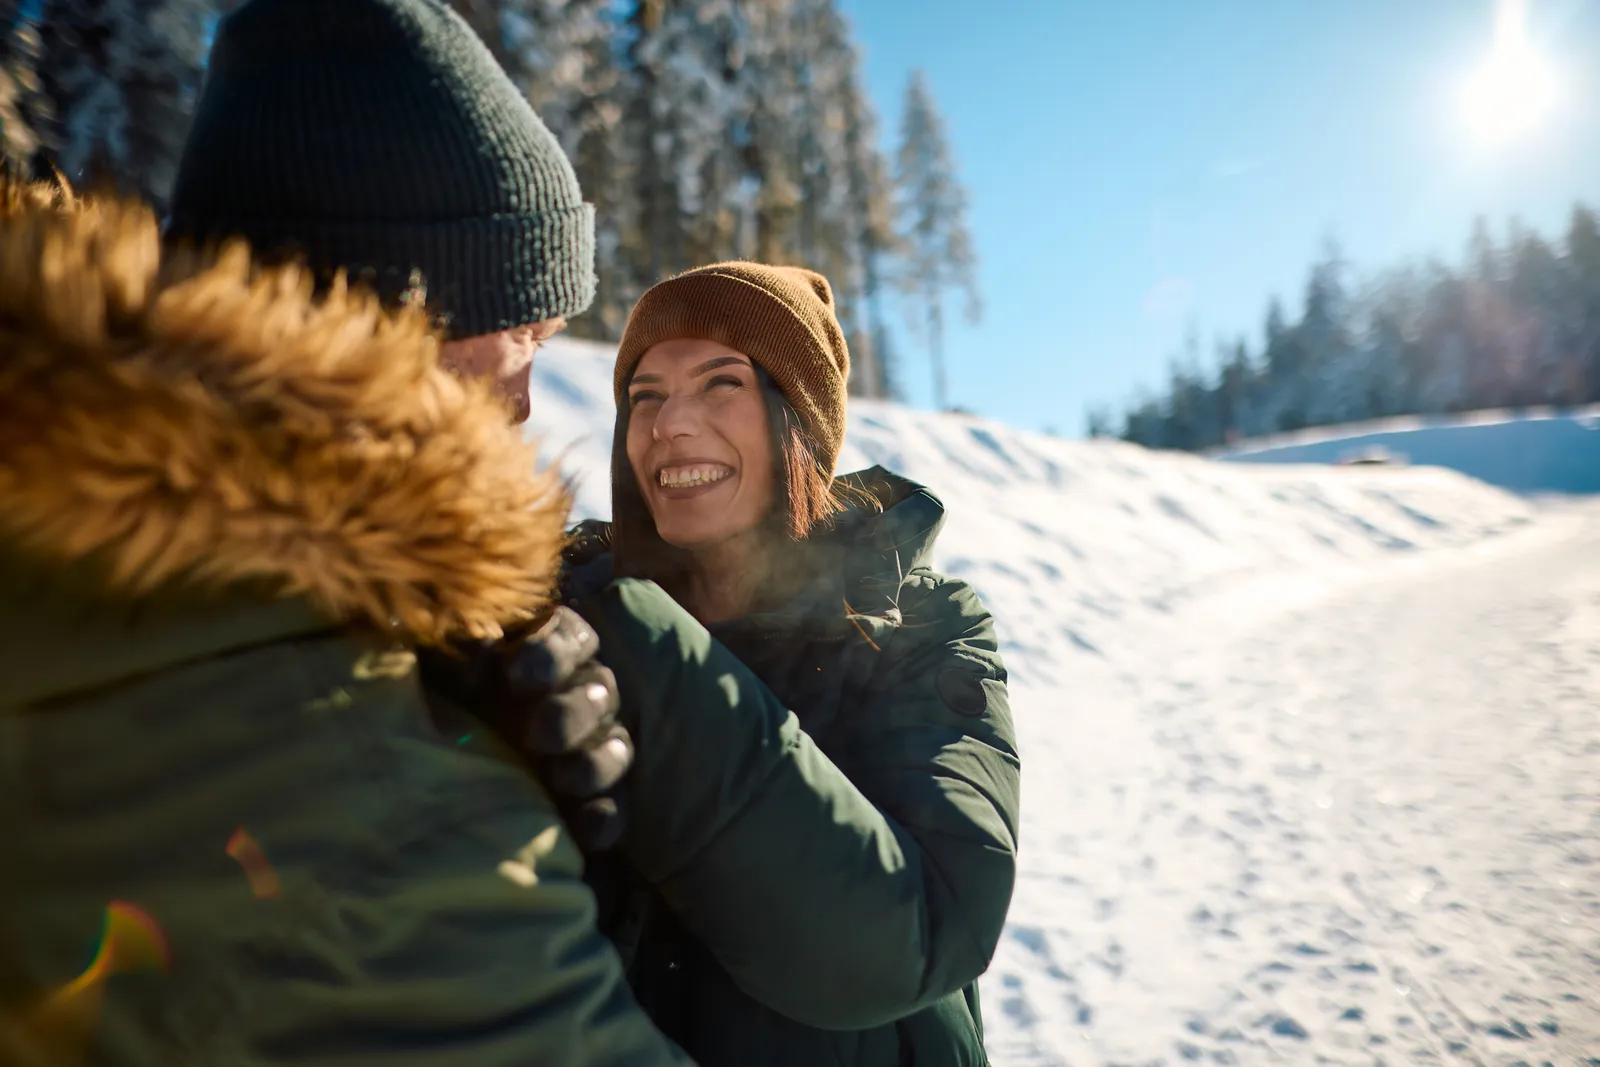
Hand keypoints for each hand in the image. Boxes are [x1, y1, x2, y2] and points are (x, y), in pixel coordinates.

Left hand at [420, 607, 631, 851]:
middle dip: (572, 712)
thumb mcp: (436, 676)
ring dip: (594, 762)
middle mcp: (576, 697)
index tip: (516, 676)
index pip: (571, 637)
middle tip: (536, 734)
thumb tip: (484, 640)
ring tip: (561, 779)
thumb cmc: (432, 713)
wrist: (416, 788)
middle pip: (599, 691)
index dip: (552, 652)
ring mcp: (589, 751)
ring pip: (616, 747)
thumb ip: (457, 653)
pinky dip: (602, 819)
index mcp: (543, 657)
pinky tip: (585, 829)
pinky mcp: (590, 803)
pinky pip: (613, 810)